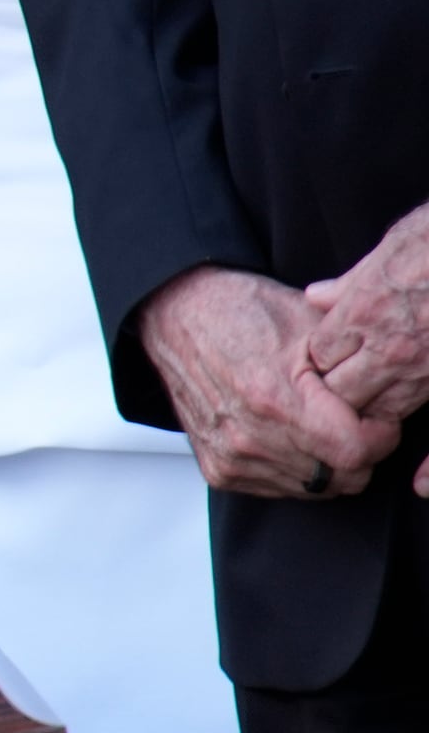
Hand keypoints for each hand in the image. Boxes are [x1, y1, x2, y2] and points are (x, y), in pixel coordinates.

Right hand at [140, 266, 400, 499]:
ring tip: (313, 421)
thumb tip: (389, 400)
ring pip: (317, 487)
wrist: (175, 314)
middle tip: (346, 417)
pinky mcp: (219, 470)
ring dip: (326, 461)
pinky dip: (295, 468)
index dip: (379, 434)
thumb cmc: (240, 311)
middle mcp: (248, 437)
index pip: (357, 452)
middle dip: (357, 450)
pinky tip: (286, 434)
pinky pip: (282, 489)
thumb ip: (354, 368)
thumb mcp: (308, 326)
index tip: (374, 414)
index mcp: (273, 399)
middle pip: (342, 477)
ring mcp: (231, 458)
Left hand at [305, 202, 428, 438]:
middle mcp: (391, 345)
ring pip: (385, 408)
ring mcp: (424, 368)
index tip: (322, 363)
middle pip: (344, 389)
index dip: (320, 359)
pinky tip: (420, 484)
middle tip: (337, 398)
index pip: (320, 352)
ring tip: (371, 414)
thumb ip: (350, 282)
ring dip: (377, 412)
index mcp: (365, 310)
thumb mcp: (390, 248)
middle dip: (337, 395)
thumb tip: (316, 297)